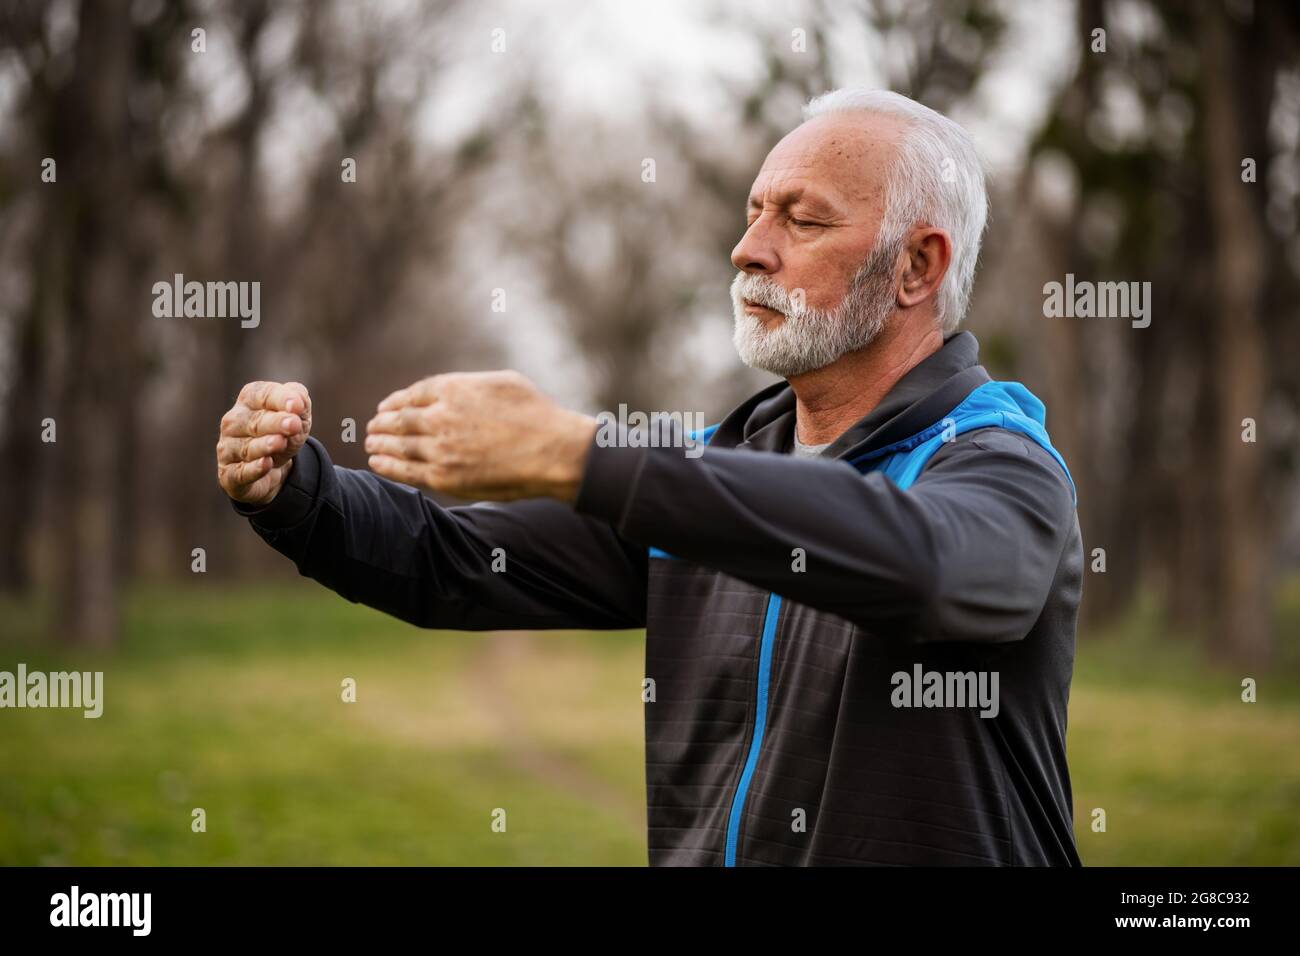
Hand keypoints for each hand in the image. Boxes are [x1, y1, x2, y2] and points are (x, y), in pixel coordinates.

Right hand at [216, 381, 311, 505]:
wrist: (277, 467)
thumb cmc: (284, 433)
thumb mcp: (299, 415)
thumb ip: (301, 401)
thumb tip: (298, 400)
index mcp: (248, 401)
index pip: (262, 395)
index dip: (280, 399)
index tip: (298, 406)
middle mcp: (233, 422)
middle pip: (255, 422)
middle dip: (275, 423)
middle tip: (293, 425)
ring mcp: (228, 449)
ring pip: (247, 448)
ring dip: (264, 445)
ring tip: (280, 442)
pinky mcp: (229, 475)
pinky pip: (241, 472)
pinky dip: (254, 469)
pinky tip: (266, 464)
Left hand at [364, 370, 596, 501]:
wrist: (553, 451)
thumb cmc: (537, 414)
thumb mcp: (502, 382)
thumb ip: (469, 384)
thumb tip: (451, 391)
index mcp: (454, 389)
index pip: (412, 395)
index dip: (395, 402)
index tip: (386, 407)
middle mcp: (441, 417)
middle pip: (399, 420)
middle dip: (383, 423)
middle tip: (372, 426)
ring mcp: (440, 448)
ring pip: (399, 445)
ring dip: (380, 443)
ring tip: (370, 443)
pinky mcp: (445, 477)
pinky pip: (406, 471)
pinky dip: (387, 466)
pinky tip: (377, 462)